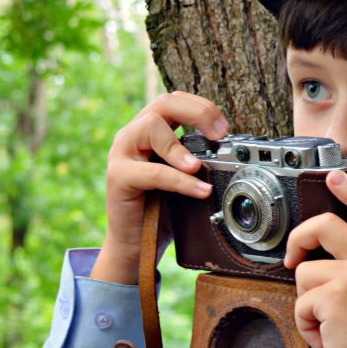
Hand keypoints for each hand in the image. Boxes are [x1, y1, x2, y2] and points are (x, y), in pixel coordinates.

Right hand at [89, 92, 229, 284]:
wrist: (135, 245)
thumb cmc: (160, 210)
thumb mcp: (182, 178)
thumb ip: (195, 159)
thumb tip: (229, 150)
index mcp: (148, 132)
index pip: (174, 101)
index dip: (201, 107)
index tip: (224, 128)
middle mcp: (132, 136)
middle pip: (163, 103)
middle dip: (197, 113)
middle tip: (220, 134)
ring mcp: (121, 153)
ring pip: (150, 126)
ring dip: (180, 145)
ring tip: (198, 166)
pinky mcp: (117, 177)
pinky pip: (153, 171)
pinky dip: (180, 180)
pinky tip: (199, 191)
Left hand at [284, 170, 346, 347]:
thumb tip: (313, 256)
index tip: (335, 177)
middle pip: (326, 225)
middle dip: (299, 239)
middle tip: (293, 258)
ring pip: (304, 271)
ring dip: (305, 302)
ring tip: (328, 323)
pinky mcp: (335, 296)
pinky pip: (299, 301)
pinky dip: (305, 324)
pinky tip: (327, 336)